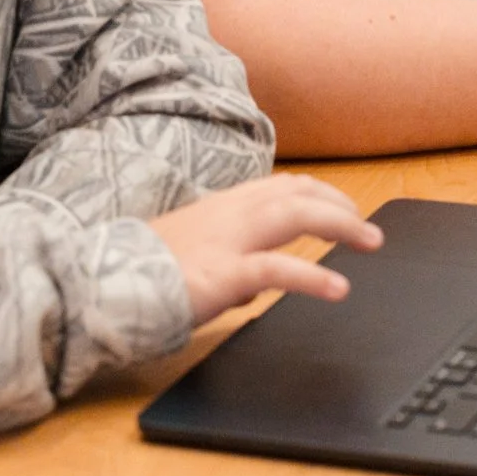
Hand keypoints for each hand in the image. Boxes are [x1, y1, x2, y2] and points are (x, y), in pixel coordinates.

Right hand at [146, 174, 382, 323]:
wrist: (104, 284)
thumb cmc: (143, 273)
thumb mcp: (193, 257)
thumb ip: (230, 263)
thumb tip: (258, 289)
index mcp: (221, 207)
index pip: (281, 186)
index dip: (319, 193)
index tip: (346, 208)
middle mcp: (228, 214)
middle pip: (297, 194)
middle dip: (340, 207)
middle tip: (371, 230)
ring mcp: (226, 241)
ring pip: (294, 215)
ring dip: (340, 226)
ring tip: (371, 242)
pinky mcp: (222, 273)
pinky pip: (276, 268)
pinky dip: (312, 276)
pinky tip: (338, 288)